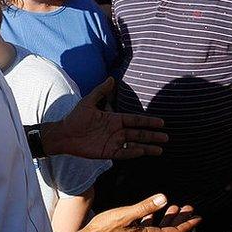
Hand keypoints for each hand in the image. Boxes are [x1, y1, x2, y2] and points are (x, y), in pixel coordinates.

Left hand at [42, 78, 167, 159]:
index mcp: (115, 119)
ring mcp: (113, 142)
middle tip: (167, 137)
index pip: (136, 120)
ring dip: (147, 147)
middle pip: (139, 133)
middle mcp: (117, 131)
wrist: (64, 134)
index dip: (149, 122)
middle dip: (153, 135)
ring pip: (134, 144)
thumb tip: (111, 78)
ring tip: (161, 149)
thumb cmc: (76, 117)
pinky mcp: (107, 152)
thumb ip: (101, 91)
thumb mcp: (89, 102)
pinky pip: (123, 153)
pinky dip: (133, 152)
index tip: (162, 123)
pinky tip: (142, 152)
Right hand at [82, 194, 200, 231]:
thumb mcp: (127, 214)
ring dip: (168, 219)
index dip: (187, 224)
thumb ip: (146, 206)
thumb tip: (164, 198)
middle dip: (180, 219)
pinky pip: (149, 230)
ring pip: (160, 230)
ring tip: (174, 206)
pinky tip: (152, 212)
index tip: (198, 217)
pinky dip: (155, 221)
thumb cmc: (105, 229)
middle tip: (189, 208)